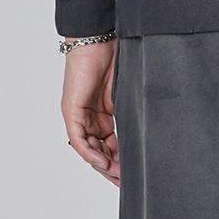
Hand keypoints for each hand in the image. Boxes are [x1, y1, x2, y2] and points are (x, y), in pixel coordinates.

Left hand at [61, 38, 119, 185]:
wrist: (98, 36)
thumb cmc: (114, 56)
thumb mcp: (126, 91)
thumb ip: (130, 111)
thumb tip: (146, 129)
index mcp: (103, 114)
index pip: (110, 144)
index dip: (121, 160)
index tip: (133, 173)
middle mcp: (89, 117)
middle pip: (99, 150)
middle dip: (112, 168)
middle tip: (126, 182)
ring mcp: (78, 114)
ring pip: (88, 149)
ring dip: (102, 164)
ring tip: (118, 177)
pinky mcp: (71, 110)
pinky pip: (79, 138)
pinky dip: (90, 152)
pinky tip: (103, 161)